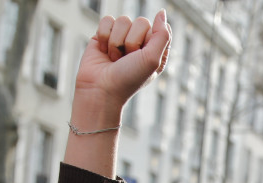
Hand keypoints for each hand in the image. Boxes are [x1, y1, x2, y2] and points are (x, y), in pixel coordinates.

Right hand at [66, 11, 171, 176]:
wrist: (100, 90)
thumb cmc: (128, 79)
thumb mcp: (152, 59)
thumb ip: (162, 35)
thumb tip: (161, 12)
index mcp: (155, 50)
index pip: (159, 28)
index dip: (148, 41)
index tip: (141, 58)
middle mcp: (140, 43)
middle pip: (141, 22)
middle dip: (132, 42)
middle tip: (126, 60)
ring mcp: (121, 38)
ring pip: (123, 20)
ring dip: (117, 42)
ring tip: (114, 59)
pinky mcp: (104, 35)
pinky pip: (107, 20)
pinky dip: (104, 36)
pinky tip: (103, 52)